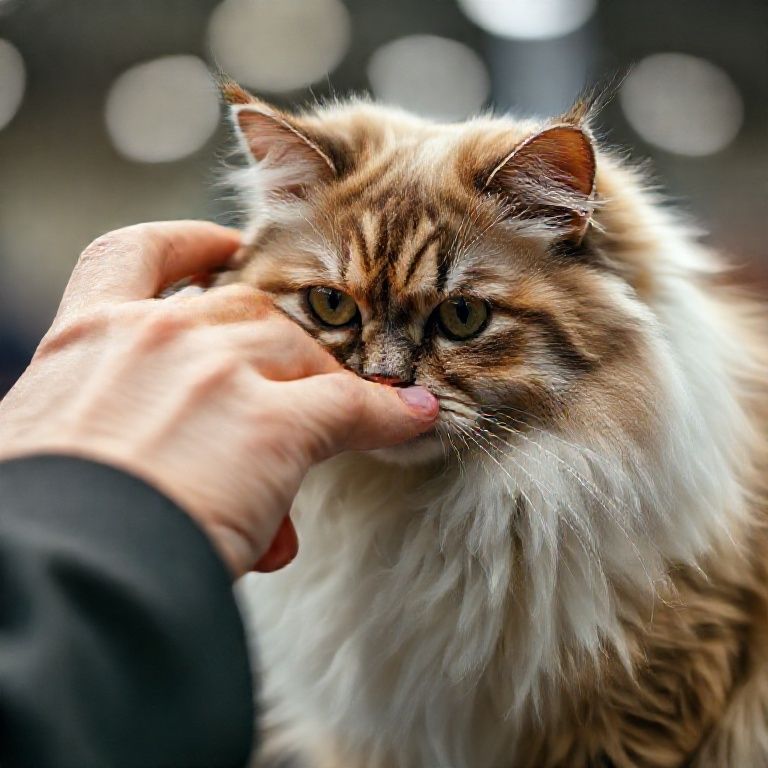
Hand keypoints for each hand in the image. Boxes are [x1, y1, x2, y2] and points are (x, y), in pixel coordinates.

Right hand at [0, 221, 438, 576]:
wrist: (54, 577)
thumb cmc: (42, 526)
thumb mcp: (50, 446)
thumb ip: (107, 422)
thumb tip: (156, 465)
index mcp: (86, 337)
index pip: (137, 255)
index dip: (188, 245)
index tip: (220, 247)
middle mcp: (156, 335)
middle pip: (250, 311)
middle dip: (282, 346)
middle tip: (300, 385)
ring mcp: (217, 373)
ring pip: (302, 351)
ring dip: (325, 384)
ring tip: (349, 419)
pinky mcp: (274, 424)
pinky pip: (352, 405)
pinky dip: (387, 414)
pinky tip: (414, 419)